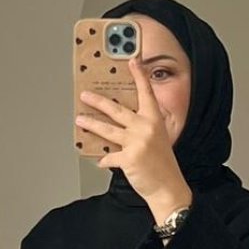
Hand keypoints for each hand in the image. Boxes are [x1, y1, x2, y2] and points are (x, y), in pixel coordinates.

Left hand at [75, 57, 190, 210]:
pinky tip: (100, 160)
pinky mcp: (129, 158)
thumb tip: (118, 123)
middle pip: (117, 110)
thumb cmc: (163, 165)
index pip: (146, 92)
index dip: (139, 75)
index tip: (132, 60)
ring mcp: (137, 142)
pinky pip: (109, 157)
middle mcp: (146, 128)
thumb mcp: (158, 139)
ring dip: (91, 124)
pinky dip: (104, 160)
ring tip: (80, 119)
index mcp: (155, 120)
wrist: (168, 188)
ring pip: (107, 130)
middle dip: (98, 101)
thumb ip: (142, 128)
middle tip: (86, 95)